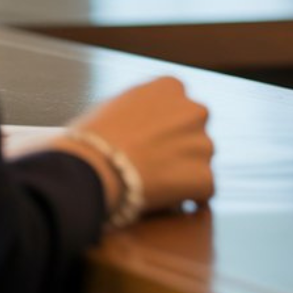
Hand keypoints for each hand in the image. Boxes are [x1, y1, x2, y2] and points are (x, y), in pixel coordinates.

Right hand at [55, 76, 214, 215]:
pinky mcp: (203, 175)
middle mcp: (193, 109)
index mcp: (170, 87)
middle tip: (154, 168)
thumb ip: (138, 107)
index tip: (149, 145)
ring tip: (156, 188)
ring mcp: (202, 143)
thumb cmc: (88, 141)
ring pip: (200, 160)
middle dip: (179, 148)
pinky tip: (170, 204)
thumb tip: (139, 119)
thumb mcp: (114, 105)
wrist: (88, 172)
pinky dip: (190, 198)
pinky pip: (203, 189)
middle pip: (193, 131)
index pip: (177, 106)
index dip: (163, 129)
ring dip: (185, 172)